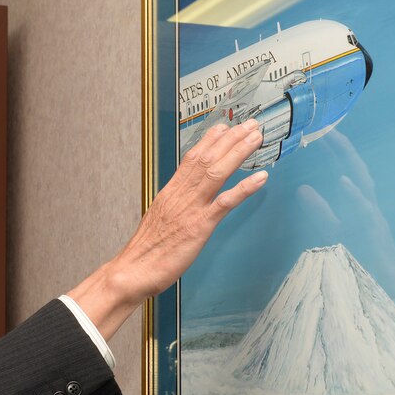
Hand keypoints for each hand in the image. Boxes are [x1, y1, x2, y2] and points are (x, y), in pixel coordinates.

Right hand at [68, 119, 267, 339]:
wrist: (133, 270)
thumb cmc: (144, 252)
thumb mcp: (157, 220)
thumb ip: (172, 207)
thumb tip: (182, 203)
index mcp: (169, 193)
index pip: (191, 159)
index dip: (209, 141)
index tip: (224, 128)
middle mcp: (180, 195)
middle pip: (207, 159)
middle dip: (230, 139)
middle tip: (250, 124)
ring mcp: (190, 209)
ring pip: (217, 172)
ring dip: (239, 152)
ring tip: (256, 137)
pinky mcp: (199, 226)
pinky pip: (225, 203)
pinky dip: (244, 188)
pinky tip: (261, 177)